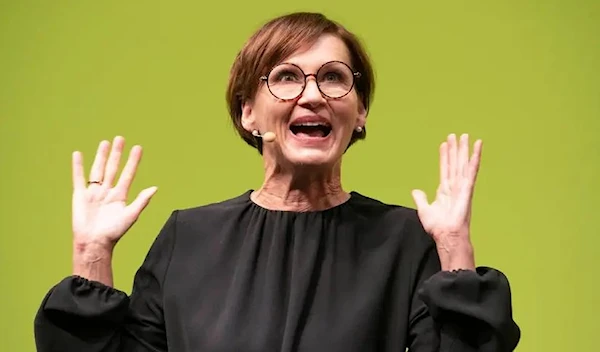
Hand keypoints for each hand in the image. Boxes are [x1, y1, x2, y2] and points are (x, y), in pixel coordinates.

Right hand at [71, 136, 157, 252]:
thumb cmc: (114, 233)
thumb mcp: (131, 215)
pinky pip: (79, 177)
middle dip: (117, 153)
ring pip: (98, 169)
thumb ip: (142, 201)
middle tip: (120, 138)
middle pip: (113, 168)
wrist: (94, 242)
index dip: (133, 161)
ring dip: (101, 156)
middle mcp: (108, 192)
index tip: (138, 148)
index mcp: (120, 196)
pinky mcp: (80, 195)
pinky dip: (78, 166)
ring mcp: (94, 192)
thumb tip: (155, 187)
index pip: (128, 173)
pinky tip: (78, 154)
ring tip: (105, 142)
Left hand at [411, 133, 481, 269]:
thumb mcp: (424, 210)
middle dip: (455, 149)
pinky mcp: (467, 189)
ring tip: (466, 137)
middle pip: (455, 163)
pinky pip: (471, 171)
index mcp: (445, 191)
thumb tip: (416, 191)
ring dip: (465, 150)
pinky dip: (475, 159)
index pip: (445, 169)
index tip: (445, 144)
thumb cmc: (438, 227)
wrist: (446, 235)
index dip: (444, 156)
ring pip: (463, 164)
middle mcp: (454, 186)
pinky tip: (477, 148)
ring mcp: (462, 187)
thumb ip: (421, 199)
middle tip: (456, 135)